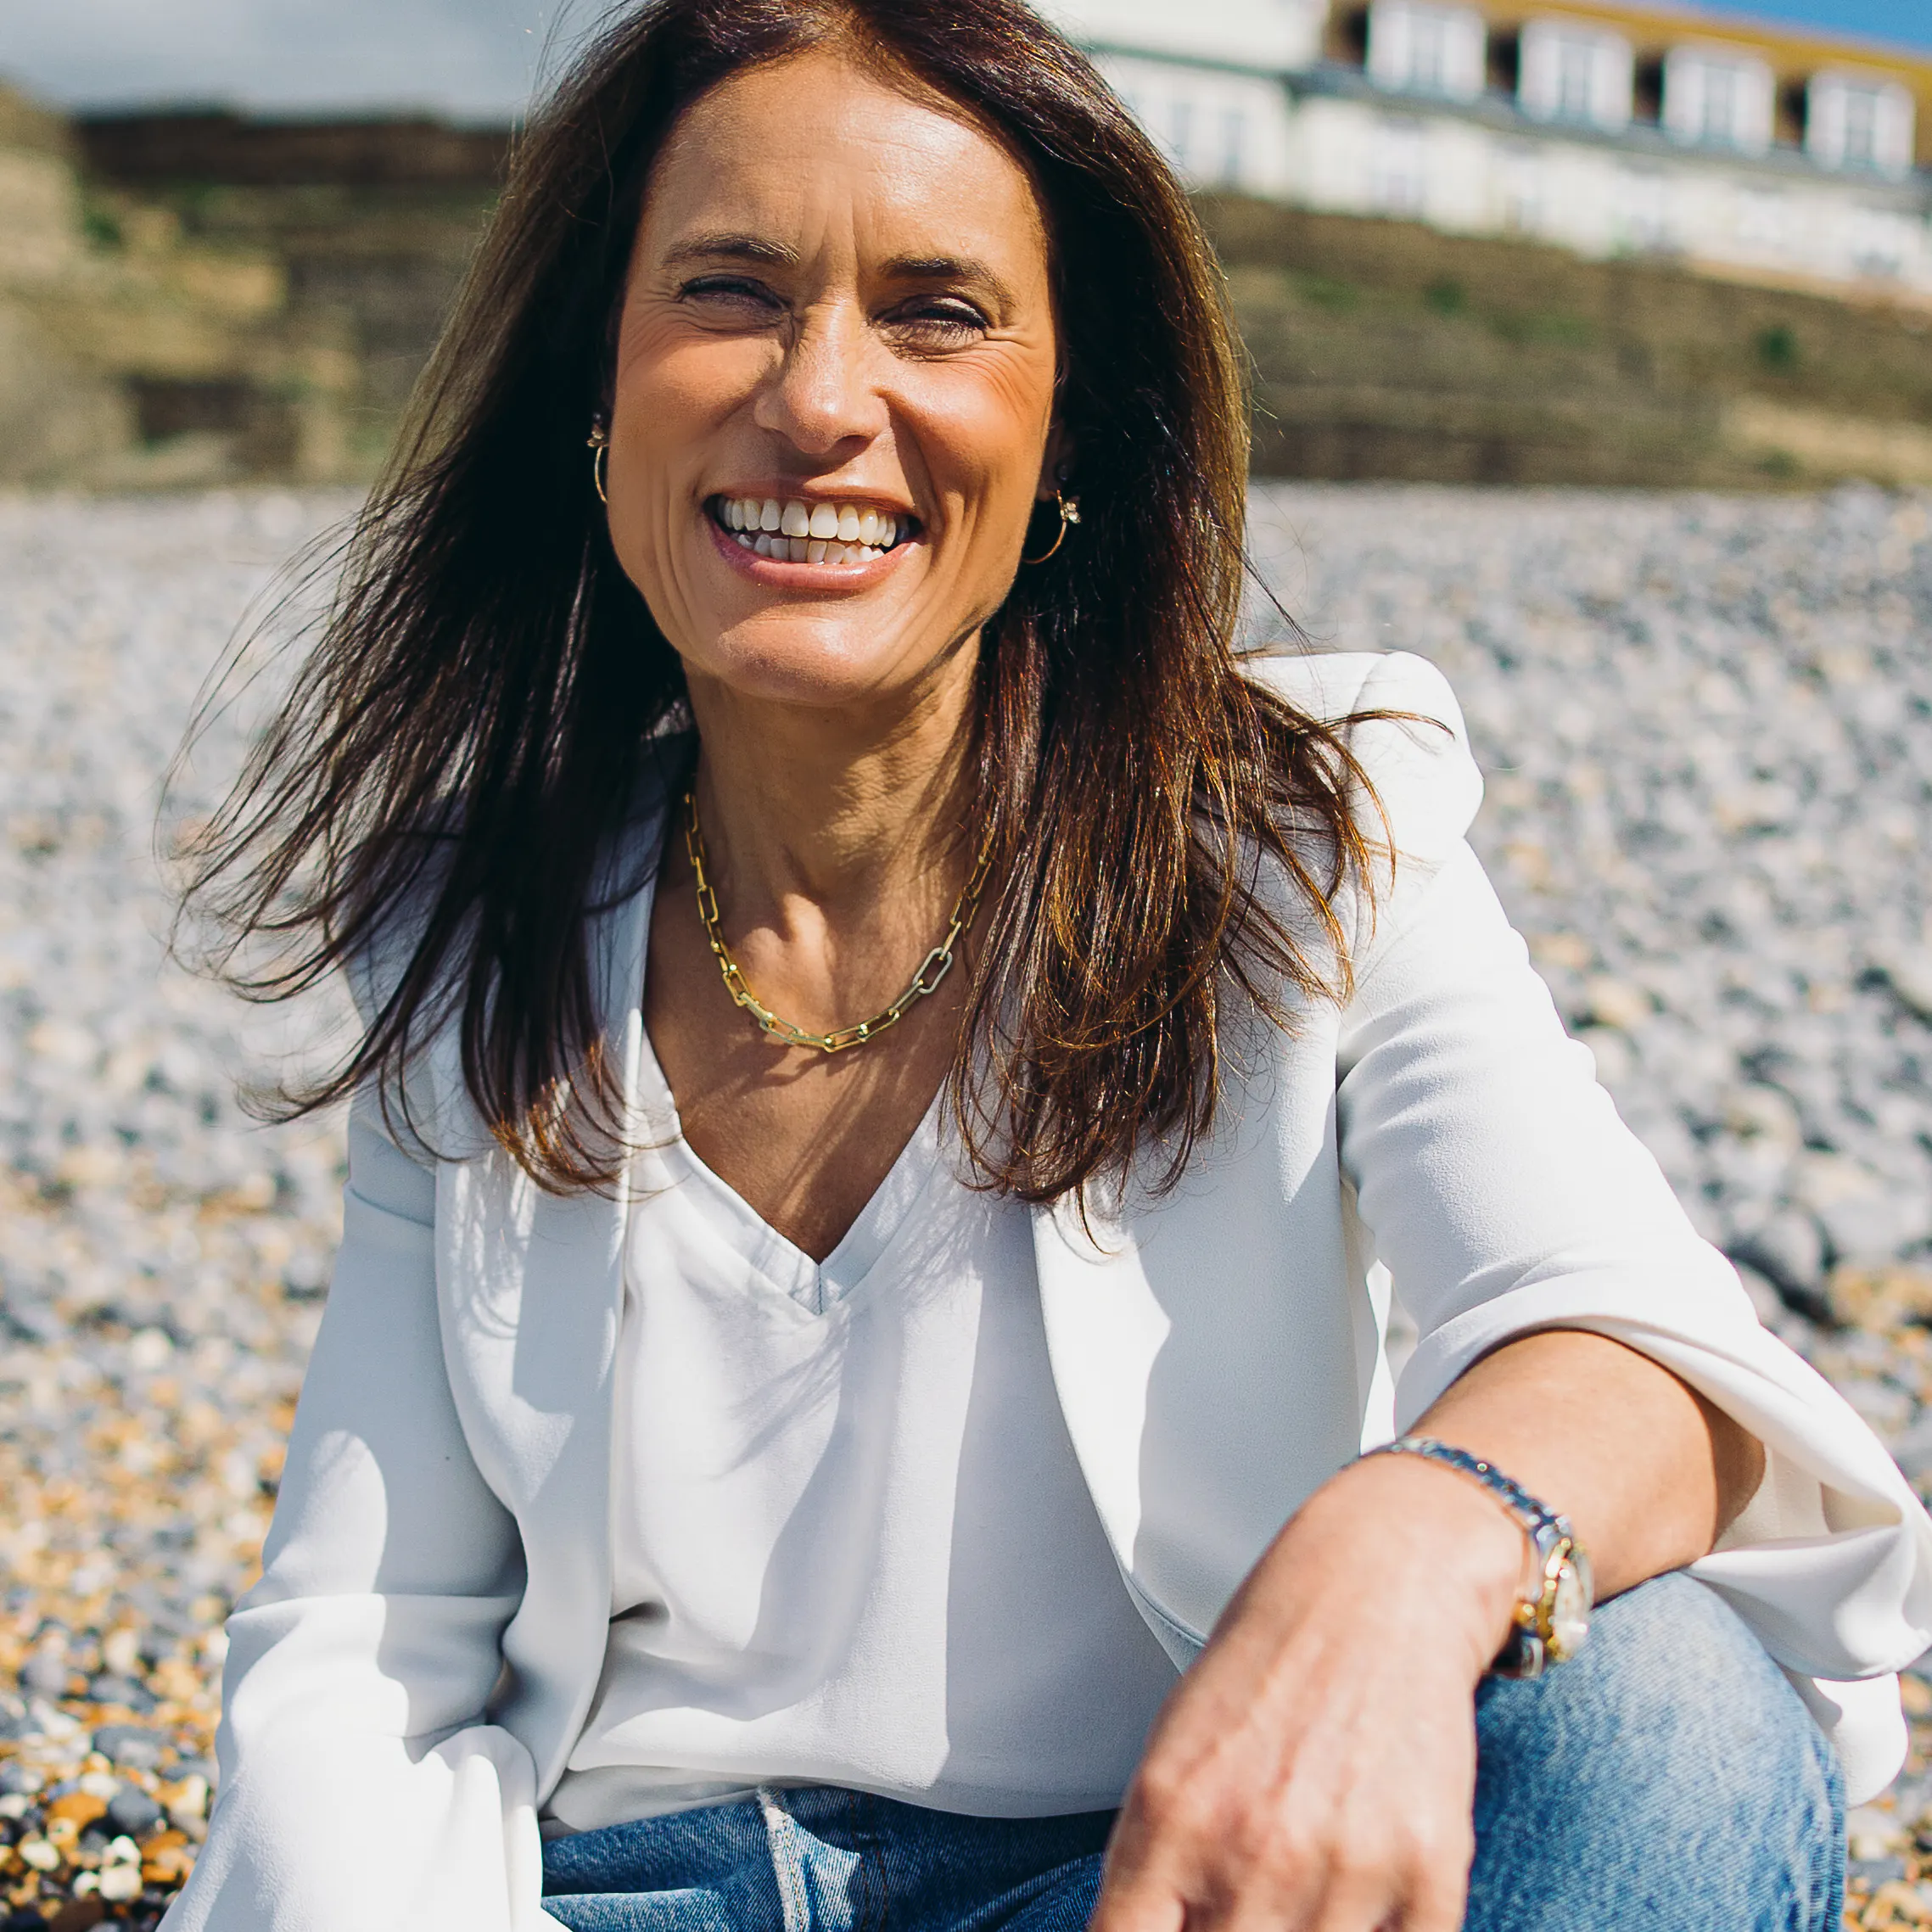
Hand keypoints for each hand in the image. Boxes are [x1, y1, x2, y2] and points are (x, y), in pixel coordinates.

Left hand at [1092, 1454, 1525, 1931]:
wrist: (1379, 1586)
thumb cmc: (1268, 1668)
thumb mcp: (1172, 1751)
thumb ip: (1150, 1864)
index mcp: (1172, 1816)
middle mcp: (1254, 1849)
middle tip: (1239, 1902)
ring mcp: (1346, 1867)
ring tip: (1302, 1884)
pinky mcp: (1431, 1872)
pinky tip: (1360, 1896)